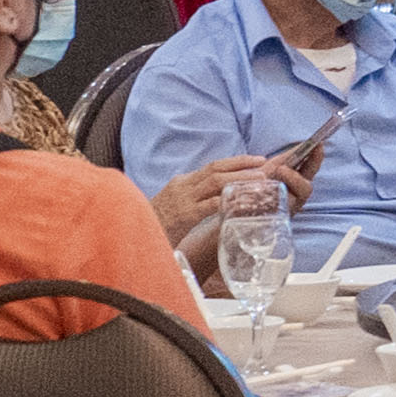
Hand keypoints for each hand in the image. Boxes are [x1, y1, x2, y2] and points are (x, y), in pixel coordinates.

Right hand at [147, 151, 287, 260]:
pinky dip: (231, 201)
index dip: (236, 162)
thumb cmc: (156, 226)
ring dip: (241, 179)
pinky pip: (212, 204)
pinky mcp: (184, 215)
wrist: (130, 236)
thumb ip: (195, 200)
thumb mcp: (177, 207)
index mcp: (181, 183)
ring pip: (216, 182)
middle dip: (243, 165)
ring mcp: (183, 200)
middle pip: (216, 169)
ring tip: (261, 179)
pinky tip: (246, 201)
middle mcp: (182, 187)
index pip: (212, 167)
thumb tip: (221, 198)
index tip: (256, 160)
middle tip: (265, 164)